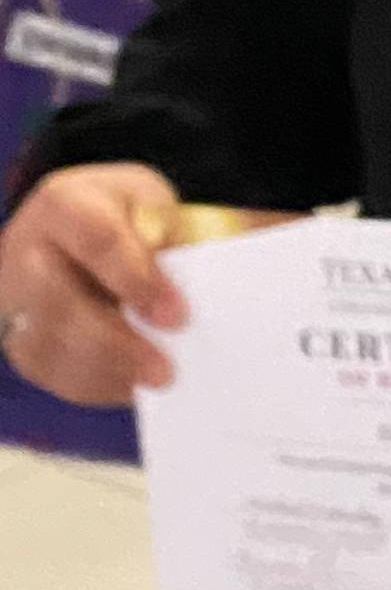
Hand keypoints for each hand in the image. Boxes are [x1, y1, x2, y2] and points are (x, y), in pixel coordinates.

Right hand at [0, 163, 185, 402]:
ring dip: (104, 370)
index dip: (136, 280)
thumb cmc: (133, 217)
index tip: (177, 316)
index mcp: (64, 203)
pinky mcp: (18, 336)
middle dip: (113, 340)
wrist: (98, 234)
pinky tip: (131, 386)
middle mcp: (25, 248)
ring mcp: (13, 296)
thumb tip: (168, 251)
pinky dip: (93, 384)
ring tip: (155, 381)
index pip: (95, 240)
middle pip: (54, 298)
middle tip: (165, 369)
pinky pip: (47, 371)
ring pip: (44, 344)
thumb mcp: (156, 204)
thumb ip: (167, 227)